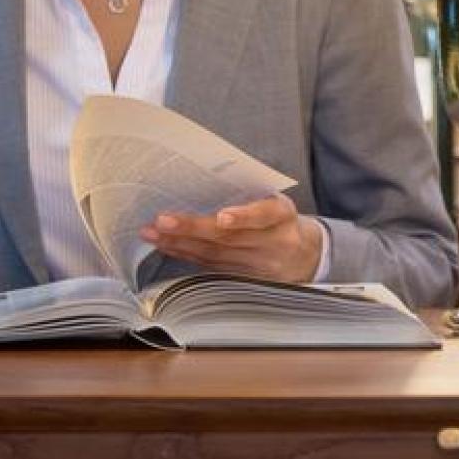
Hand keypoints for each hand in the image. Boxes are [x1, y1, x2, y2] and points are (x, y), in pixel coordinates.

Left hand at [141, 194, 322, 282]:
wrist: (305, 255)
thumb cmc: (281, 219)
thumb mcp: (276, 201)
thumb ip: (249, 195)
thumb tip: (201, 180)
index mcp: (283, 215)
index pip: (265, 215)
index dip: (244, 216)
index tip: (223, 217)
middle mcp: (273, 242)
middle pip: (230, 239)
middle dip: (192, 229)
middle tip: (162, 221)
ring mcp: (258, 265)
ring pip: (215, 255)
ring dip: (180, 244)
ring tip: (153, 233)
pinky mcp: (244, 278)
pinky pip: (210, 266)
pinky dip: (185, 255)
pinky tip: (167, 246)